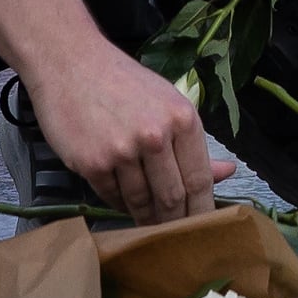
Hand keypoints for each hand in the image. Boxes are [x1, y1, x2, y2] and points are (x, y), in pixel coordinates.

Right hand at [24, 38, 218, 223]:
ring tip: (147, 219)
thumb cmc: (122, 82)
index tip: (202, 228)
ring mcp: (122, 151)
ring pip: (141, 201)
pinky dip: (119, 203)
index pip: (200, 179)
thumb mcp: (167, 102)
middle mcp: (156, 136)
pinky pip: (112, 197)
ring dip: (145, 215)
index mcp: (182, 119)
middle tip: (175, 235)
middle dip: (175, 221)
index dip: (202, 210)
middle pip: (173, 197)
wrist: (70, 62)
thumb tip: (227, 172)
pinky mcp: (92, 163)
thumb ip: (194, 143)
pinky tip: (121, 198)